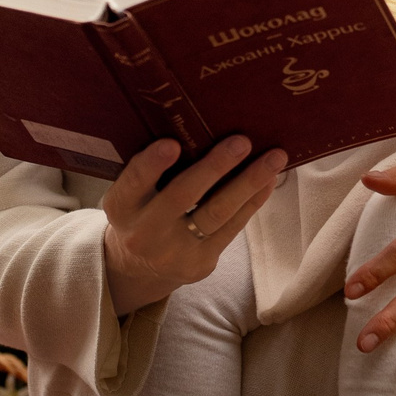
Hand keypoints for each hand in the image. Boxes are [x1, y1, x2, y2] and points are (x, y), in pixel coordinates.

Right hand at [100, 135, 287, 316]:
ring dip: (248, 182)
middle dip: (214, 167)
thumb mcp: (131, 195)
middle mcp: (144, 231)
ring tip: (274, 157)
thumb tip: (198, 127)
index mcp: (121, 207)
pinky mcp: (201, 263)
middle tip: (241, 142)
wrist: (138, 268)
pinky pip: (232, 228)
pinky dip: (252, 201)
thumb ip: (151, 170)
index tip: (172, 144)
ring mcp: (174, 250)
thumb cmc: (141, 212)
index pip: (134, 182)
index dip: (152, 164)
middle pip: (182, 196)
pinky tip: (268, 180)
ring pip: (217, 213)